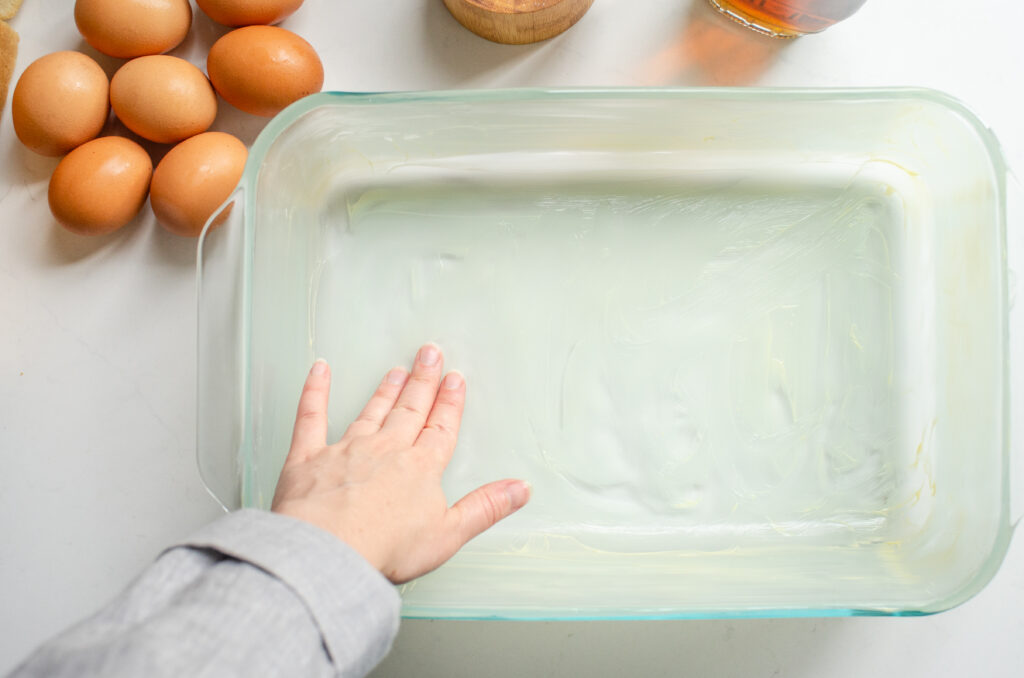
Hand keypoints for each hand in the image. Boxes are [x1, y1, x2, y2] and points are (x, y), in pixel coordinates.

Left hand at [271, 344, 530, 582]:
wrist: (329, 551)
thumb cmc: (385, 547)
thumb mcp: (449, 534)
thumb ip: (485, 508)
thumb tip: (520, 489)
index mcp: (420, 469)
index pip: (441, 428)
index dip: (450, 404)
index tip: (455, 380)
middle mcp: (386, 450)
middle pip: (410, 410)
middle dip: (422, 381)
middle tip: (429, 354)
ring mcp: (346, 450)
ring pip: (371, 411)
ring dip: (386, 389)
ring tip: (396, 370)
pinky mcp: (308, 458)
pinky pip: (311, 417)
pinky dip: (315, 391)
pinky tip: (319, 370)